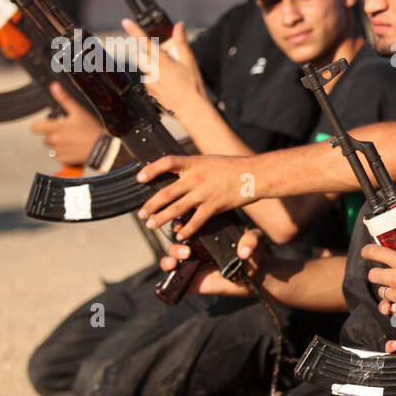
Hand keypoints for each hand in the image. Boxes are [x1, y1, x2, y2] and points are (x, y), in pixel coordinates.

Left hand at [29, 82, 104, 166]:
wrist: (104, 148)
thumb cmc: (92, 129)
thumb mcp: (79, 111)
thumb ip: (64, 99)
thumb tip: (54, 86)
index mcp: (56, 127)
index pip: (35, 128)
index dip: (40, 126)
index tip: (48, 125)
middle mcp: (55, 140)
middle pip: (46, 138)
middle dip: (54, 135)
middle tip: (68, 133)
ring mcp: (60, 151)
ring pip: (53, 148)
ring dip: (60, 145)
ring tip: (74, 141)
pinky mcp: (65, 160)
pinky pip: (60, 157)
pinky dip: (66, 154)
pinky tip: (76, 149)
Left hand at [122, 19, 205, 110]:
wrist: (191, 109)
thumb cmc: (193, 86)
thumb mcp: (190, 61)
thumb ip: (182, 42)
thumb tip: (179, 26)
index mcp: (163, 61)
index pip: (145, 43)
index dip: (134, 31)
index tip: (125, 22)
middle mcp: (153, 71)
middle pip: (140, 58)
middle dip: (147, 57)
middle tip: (162, 62)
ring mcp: (149, 83)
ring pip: (145, 70)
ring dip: (153, 70)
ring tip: (170, 79)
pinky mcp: (148, 92)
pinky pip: (148, 82)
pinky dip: (155, 82)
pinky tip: (167, 87)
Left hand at [136, 153, 256, 239]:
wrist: (256, 174)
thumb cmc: (235, 167)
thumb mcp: (211, 161)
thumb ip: (195, 168)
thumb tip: (182, 174)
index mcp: (194, 163)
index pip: (166, 163)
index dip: (151, 170)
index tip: (139, 178)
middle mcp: (196, 178)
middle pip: (166, 192)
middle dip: (151, 205)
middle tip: (141, 214)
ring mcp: (204, 193)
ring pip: (176, 208)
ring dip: (161, 218)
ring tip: (152, 225)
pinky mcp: (214, 206)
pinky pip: (196, 221)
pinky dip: (187, 229)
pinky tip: (180, 234)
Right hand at [158, 228, 263, 296]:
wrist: (258, 276)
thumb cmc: (255, 253)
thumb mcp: (256, 241)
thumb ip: (251, 240)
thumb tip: (244, 251)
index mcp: (207, 235)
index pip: (186, 227)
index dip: (178, 224)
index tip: (180, 226)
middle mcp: (197, 249)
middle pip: (175, 244)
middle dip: (174, 246)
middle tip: (187, 251)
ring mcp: (194, 266)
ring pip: (171, 261)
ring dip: (168, 261)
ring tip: (176, 263)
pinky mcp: (195, 282)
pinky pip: (176, 283)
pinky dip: (167, 283)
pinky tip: (169, 281)